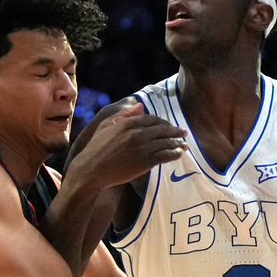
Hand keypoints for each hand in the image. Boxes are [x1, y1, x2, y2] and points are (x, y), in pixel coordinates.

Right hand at [67, 104, 185, 188]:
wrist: (92, 169)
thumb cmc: (96, 148)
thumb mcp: (106, 126)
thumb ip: (124, 115)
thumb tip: (140, 106)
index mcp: (129, 123)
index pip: (153, 119)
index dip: (164, 123)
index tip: (170, 126)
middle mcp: (138, 133)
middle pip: (163, 130)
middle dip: (175, 131)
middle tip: (184, 133)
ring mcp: (142, 148)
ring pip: (166, 143)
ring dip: (178, 143)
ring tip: (184, 145)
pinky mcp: (145, 162)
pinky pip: (165, 156)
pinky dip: (174, 154)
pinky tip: (179, 154)